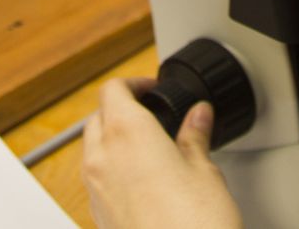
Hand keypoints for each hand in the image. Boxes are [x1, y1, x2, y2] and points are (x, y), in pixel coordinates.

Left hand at [82, 79, 241, 228]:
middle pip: (98, 117)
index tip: (154, 88)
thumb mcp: (204, 170)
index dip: (135, 83)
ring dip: (114, 141)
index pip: (114, 89)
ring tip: (150, 148)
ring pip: (93, 150)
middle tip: (152, 114)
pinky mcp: (98, 217)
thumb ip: (195, 137)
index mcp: (127, 133)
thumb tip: (199, 117)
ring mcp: (95, 190)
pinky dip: (114, 172)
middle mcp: (102, 158)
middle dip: (122, 110)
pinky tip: (144, 183)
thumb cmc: (194, 227)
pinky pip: (97, 181)